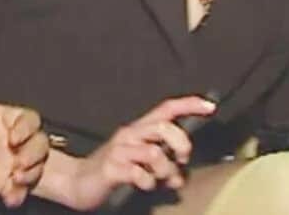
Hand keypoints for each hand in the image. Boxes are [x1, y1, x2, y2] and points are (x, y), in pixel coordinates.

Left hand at [0, 83, 48, 207]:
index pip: (27, 118)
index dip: (28, 126)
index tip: (14, 137)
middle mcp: (7, 139)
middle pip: (39, 142)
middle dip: (35, 152)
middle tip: (18, 162)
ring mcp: (6, 162)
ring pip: (35, 166)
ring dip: (32, 173)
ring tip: (15, 179)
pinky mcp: (0, 184)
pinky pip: (20, 190)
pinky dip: (20, 194)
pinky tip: (9, 196)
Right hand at [36, 95, 215, 210]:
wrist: (78, 182)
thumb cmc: (115, 171)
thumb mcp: (143, 164)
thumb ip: (164, 164)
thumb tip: (182, 175)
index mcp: (139, 130)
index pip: (166, 109)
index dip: (189, 105)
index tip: (211, 106)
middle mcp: (129, 135)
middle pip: (164, 127)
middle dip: (180, 144)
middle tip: (181, 160)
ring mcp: (119, 151)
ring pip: (154, 152)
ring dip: (165, 170)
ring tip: (160, 180)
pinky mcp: (111, 169)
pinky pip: (139, 173)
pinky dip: (148, 181)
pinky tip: (144, 184)